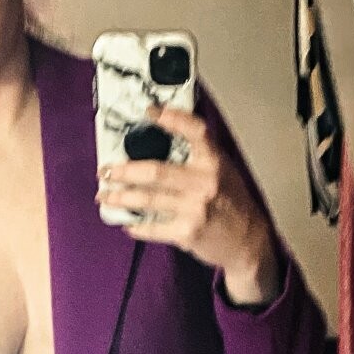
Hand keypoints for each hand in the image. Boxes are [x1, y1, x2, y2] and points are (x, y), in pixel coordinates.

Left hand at [97, 106, 282, 305]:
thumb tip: (164, 138)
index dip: (172, 118)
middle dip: (124, 171)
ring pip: (147, 200)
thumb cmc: (232, 204)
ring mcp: (195, 209)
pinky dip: (136, 226)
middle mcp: (204, 183)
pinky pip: (153, 228)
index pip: (194, 131)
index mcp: (214, 162)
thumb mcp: (223, 170)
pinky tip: (127, 222)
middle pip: (155, 171)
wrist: (248, 242)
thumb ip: (198, 155)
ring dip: (121, 197)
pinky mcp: (187, 233)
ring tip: (105, 195)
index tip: (150, 111)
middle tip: (105, 170)